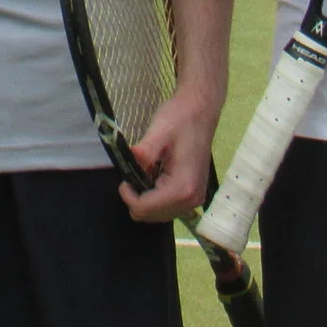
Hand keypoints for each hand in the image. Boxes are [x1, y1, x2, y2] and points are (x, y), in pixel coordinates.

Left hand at [121, 81, 222, 222]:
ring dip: (146, 195)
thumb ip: (144, 152)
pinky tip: (157, 172)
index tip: (126, 174)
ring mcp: (194, 199)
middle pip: (149, 216)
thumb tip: (129, 162)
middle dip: (137, 195)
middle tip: (139, 168)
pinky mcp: (192, 194)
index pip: (144, 209)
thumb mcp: (159, 131)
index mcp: (183, 188)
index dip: (127, 194)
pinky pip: (165, 206)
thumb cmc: (180, 118)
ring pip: (156, 213)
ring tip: (150, 168)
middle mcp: (191, 200)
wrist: (200, 110)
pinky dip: (155, 194)